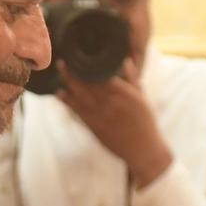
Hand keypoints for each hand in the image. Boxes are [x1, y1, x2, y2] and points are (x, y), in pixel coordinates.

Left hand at [57, 58, 172, 186]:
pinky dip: (68, 101)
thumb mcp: (142, 98)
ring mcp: (100, 115)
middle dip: (74, 71)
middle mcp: (110, 102)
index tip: (80, 56)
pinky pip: (78, 111)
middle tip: (63, 60)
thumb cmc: (145, 122)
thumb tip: (126, 60)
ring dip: (68, 83)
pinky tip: (60, 93)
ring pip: (80, 95)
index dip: (89, 65)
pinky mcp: (94, 126)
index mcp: (123, 93)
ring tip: (60, 71)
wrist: (142, 149)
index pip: (101, 74)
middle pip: (88, 84)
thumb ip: (132, 79)